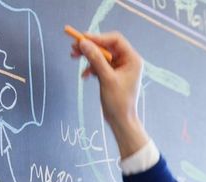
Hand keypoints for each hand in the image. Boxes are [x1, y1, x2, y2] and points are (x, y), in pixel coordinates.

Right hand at [71, 32, 148, 158]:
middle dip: (90, 47)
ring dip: (88, 57)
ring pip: (101, 55)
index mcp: (132, 59)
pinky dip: (91, 68)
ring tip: (73, 58)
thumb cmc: (118, 102)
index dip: (98, 37)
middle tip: (73, 48)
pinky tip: (85, 76)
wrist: (120, 121)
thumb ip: (96, 59)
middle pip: (106, 46)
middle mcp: (127, 61)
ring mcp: (120, 68)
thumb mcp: (106, 79)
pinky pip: (100, 65)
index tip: (82, 39)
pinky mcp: (112, 75)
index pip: (115, 40)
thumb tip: (83, 43)